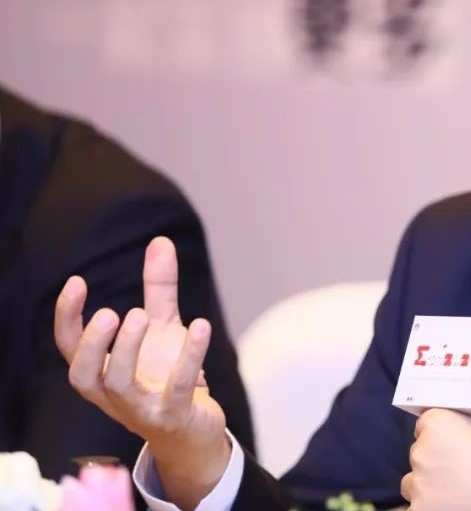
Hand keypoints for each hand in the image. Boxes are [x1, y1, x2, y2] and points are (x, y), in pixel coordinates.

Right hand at [54, 237, 230, 510]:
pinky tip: (201, 326)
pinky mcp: (173, 416)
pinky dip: (188, 359)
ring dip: (126, 351)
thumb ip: (159, 289)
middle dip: (91, 344)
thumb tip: (160, 242)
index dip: (68, 317)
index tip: (76, 282)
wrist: (194, 430)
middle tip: (110, 312)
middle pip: (83, 374)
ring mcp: (141, 408)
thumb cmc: (167, 377)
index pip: (69, 347)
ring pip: (120, 386)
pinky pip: (176, 389)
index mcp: (103, 371)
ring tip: (140, 315)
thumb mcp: (164, 329)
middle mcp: (112, 394)